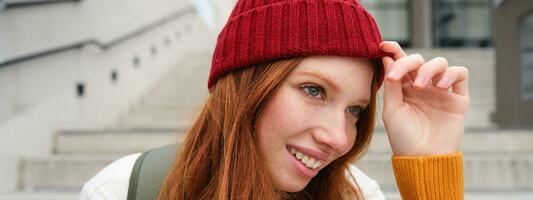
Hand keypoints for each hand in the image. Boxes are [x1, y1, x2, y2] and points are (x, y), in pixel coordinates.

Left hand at [379, 41, 469, 155]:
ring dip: (429, 69)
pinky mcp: (458, 98)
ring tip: (421, 86)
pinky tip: (440, 86)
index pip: (400, 62)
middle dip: (409, 62)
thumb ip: (392, 85)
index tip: (384, 45)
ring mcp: (441, 91)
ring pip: (440, 62)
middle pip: (419, 60)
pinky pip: (460, 74)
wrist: (423, 158)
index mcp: (404, 87)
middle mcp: (423, 86)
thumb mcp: (392, 110)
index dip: (394, 50)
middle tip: (400, 75)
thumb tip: (387, 58)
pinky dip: (451, 73)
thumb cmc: (403, 137)